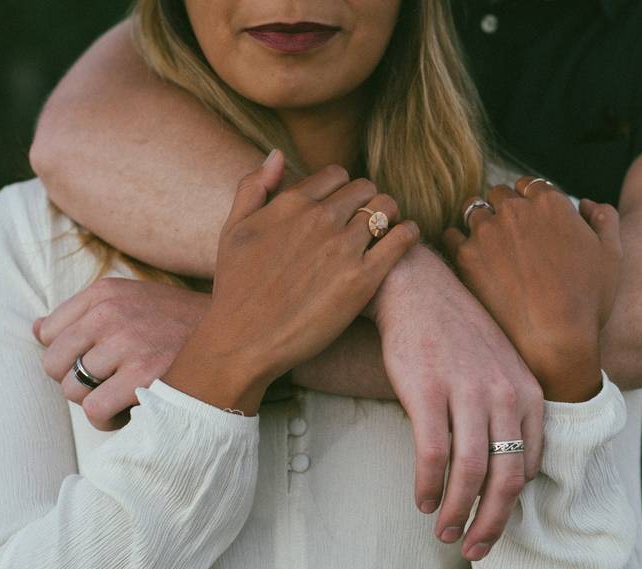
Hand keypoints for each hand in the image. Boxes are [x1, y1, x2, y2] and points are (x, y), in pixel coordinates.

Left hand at [33, 278, 209, 429]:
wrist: (240, 336)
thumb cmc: (184, 325)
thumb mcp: (135, 300)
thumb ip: (86, 312)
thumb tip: (37, 329)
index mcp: (105, 292)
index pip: (48, 333)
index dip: (70, 355)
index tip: (99, 361)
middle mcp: (111, 313)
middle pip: (53, 364)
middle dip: (77, 380)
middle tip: (110, 383)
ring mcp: (127, 343)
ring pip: (72, 390)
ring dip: (95, 402)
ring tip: (123, 397)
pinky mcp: (144, 376)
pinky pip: (95, 410)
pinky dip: (108, 419)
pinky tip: (131, 410)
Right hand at [162, 153, 419, 412]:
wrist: (242, 341)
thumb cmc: (234, 289)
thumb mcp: (233, 229)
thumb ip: (254, 186)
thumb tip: (277, 153)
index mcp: (291, 204)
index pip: (336, 174)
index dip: (343, 188)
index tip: (344, 206)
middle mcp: (320, 219)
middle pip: (365, 188)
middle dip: (368, 200)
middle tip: (367, 221)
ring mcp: (343, 248)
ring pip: (387, 208)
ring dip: (390, 214)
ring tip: (385, 230)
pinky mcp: (363, 279)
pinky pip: (402, 239)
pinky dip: (408, 234)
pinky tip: (405, 240)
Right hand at [366, 246, 544, 561]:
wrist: (419, 289)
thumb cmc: (458, 333)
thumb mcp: (502, 368)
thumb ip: (511, 414)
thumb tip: (506, 471)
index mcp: (528, 393)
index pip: (529, 467)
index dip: (511, 505)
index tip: (493, 523)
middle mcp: (504, 395)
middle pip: (505, 479)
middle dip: (491, 524)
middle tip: (474, 550)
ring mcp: (467, 392)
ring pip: (470, 474)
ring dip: (458, 513)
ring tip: (446, 533)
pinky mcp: (428, 390)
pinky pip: (433, 455)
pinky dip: (430, 486)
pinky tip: (423, 500)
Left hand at [443, 179, 621, 401]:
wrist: (554, 339)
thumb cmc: (587, 300)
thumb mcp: (611, 255)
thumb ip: (604, 219)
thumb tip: (588, 203)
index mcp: (550, 202)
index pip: (529, 185)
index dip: (529, 200)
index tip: (529, 222)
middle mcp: (515, 209)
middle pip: (499, 194)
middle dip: (503, 209)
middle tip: (508, 236)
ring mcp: (487, 231)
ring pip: (473, 210)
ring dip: (480, 223)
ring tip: (488, 247)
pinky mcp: (466, 255)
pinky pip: (451, 236)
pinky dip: (457, 243)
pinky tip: (468, 258)